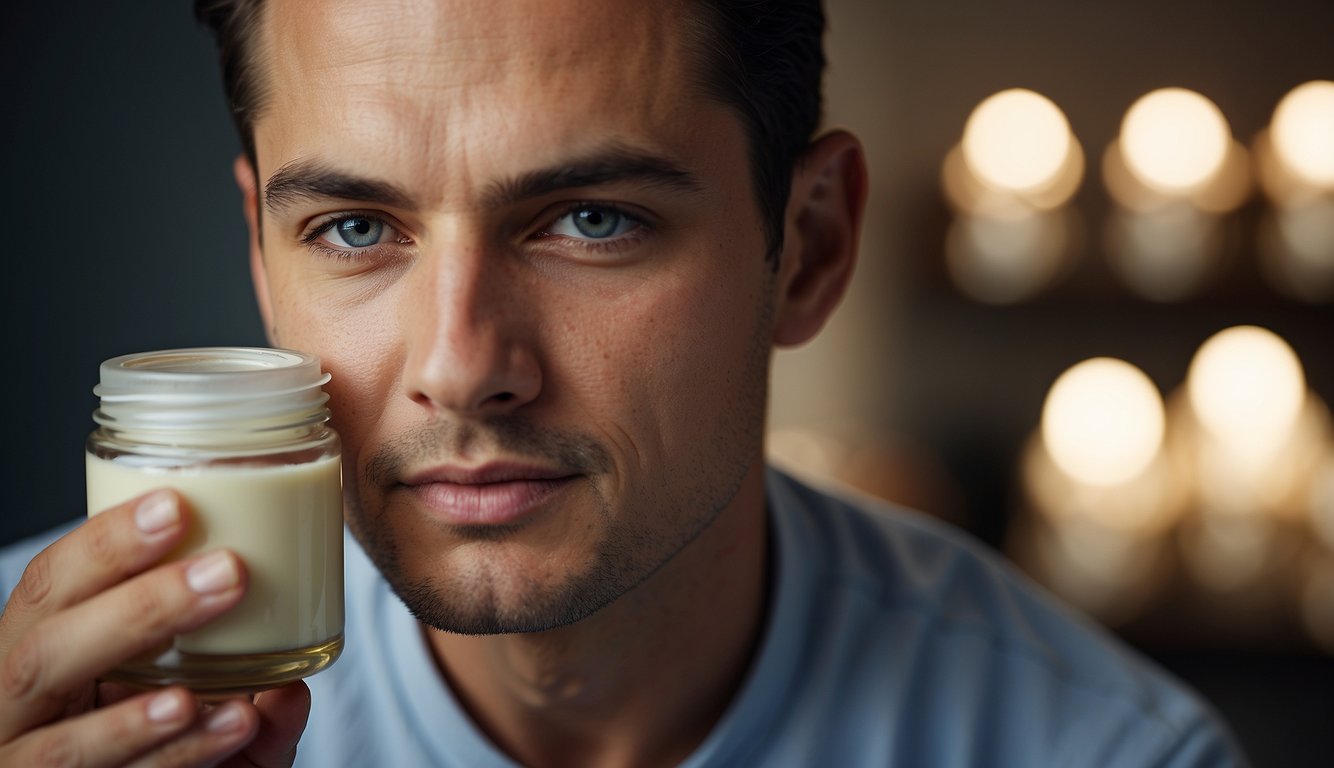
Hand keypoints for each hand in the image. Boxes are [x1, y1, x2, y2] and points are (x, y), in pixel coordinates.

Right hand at [0, 490, 311, 766]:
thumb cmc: (150, 749)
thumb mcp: (197, 707)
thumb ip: (245, 692)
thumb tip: (292, 688)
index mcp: (45, 651)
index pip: (51, 586)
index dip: (103, 545)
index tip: (175, 506)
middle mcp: (20, 707)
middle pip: (43, 652)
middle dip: (137, 610)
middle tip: (227, 572)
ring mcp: (25, 762)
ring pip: (60, 743)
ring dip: (137, 715)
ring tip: (197, 691)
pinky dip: (171, 759)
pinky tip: (227, 730)